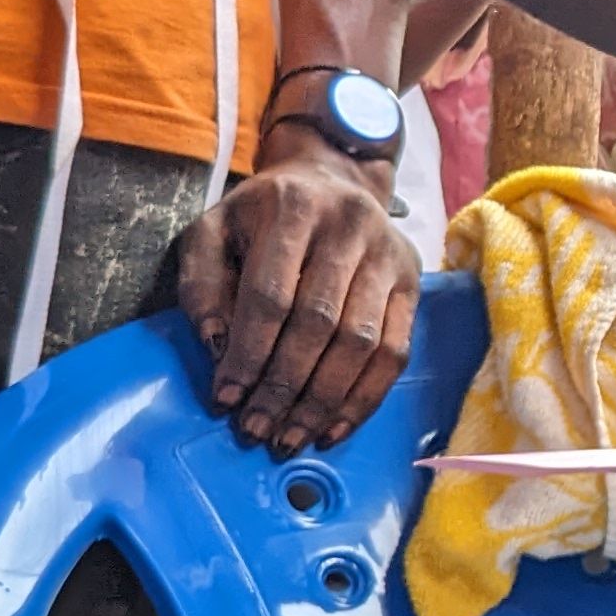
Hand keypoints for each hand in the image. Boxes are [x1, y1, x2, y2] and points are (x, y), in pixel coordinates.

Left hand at [174, 137, 423, 453]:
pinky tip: (334, 427)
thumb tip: (219, 347)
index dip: (248, 352)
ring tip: (291, 436)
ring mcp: (389, 254)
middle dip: (285, 386)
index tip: (226, 398)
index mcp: (293, 208)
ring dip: (324, 400)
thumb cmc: (262, 215)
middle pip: (318, 322)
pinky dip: (364, 397)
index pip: (270, 293)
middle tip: (257, 429)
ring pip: (361, 342)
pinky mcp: (412, 282)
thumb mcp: (214, 231)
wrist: (332, 178)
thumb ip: (202, 284)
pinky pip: (395, 351)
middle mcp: (350, 226)